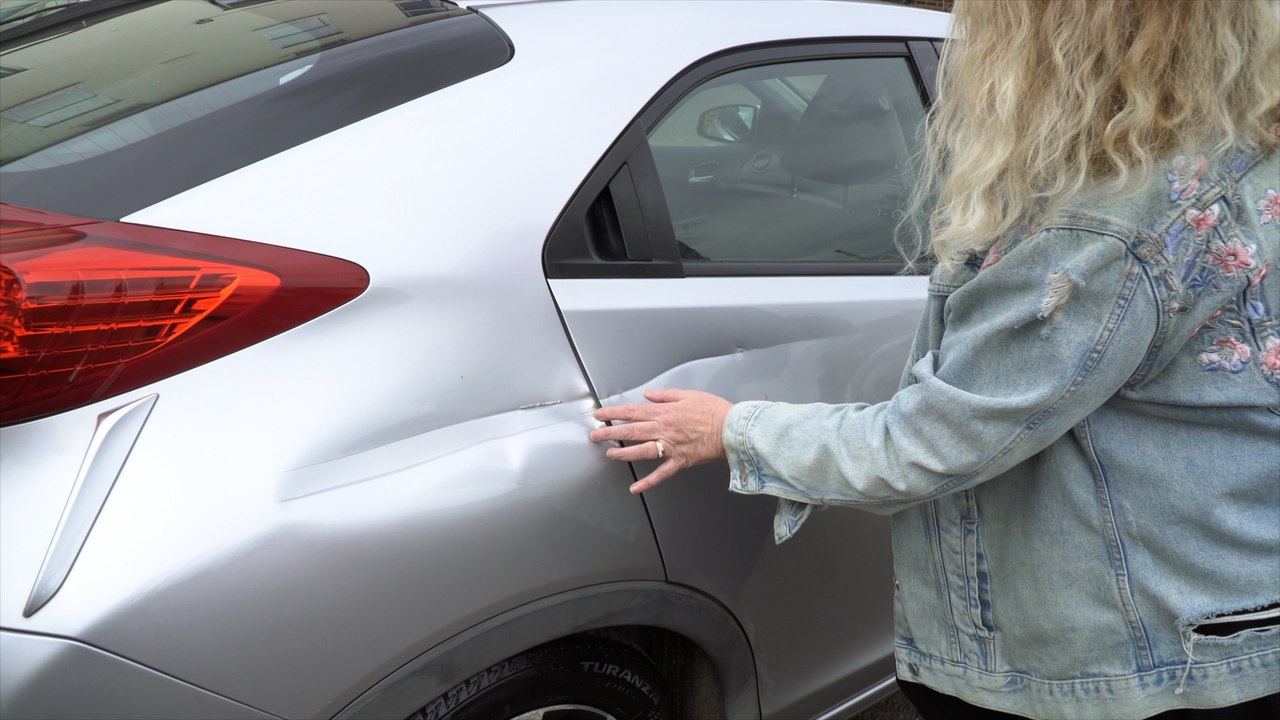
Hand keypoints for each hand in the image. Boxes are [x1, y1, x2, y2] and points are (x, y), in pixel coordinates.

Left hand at [590, 388, 732, 493]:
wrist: (732, 428)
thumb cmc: (713, 410)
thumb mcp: (688, 394)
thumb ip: (665, 395)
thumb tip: (647, 394)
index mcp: (665, 412)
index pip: (633, 411)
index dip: (613, 413)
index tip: (599, 414)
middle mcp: (664, 429)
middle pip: (631, 431)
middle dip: (610, 433)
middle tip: (595, 435)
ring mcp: (670, 447)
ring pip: (641, 451)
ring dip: (623, 453)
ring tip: (609, 455)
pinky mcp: (680, 461)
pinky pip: (661, 473)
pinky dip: (648, 482)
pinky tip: (635, 488)